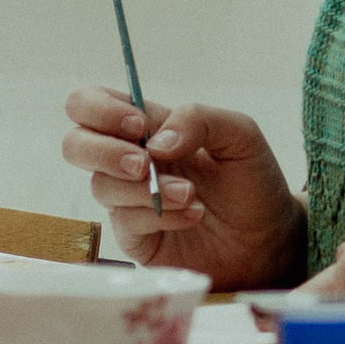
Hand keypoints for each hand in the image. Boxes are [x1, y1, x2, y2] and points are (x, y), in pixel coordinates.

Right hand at [60, 87, 301, 288]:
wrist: (270, 239)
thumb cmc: (252, 182)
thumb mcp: (240, 136)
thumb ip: (200, 119)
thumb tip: (154, 141)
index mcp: (150, 127)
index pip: (92, 104)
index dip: (100, 109)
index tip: (138, 124)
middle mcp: (131, 160)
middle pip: (74, 144)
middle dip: (103, 151)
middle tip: (145, 163)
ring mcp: (129, 201)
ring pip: (101, 186)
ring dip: (148, 188)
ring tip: (191, 195)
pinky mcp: (135, 237)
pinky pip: (126, 221)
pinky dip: (161, 216)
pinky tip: (192, 216)